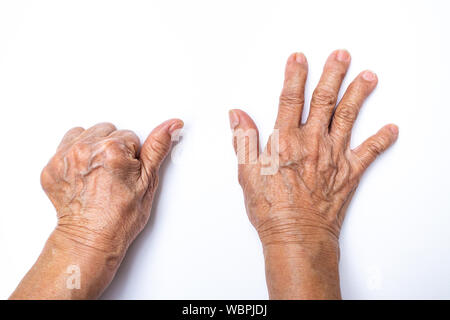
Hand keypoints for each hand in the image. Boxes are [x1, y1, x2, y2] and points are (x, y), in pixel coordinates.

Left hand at [11, 119, 182, 298]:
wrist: (91, 239)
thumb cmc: (120, 217)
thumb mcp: (148, 181)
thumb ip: (157, 148)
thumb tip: (170, 125)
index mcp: (112, 150)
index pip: (129, 136)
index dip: (132, 156)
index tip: (127, 174)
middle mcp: (86, 149)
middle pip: (107, 130)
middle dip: (113, 148)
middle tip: (114, 174)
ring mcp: (65, 157)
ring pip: (85, 134)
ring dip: (93, 148)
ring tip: (98, 173)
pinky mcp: (51, 167)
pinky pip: (65, 147)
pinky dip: (75, 158)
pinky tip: (84, 176)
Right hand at [229, 50, 397, 298]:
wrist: (297, 237)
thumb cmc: (272, 210)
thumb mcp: (247, 174)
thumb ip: (245, 140)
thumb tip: (238, 115)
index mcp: (286, 141)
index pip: (290, 99)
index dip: (294, 76)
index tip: (298, 59)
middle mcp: (312, 143)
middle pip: (324, 100)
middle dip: (333, 74)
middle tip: (341, 56)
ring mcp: (333, 156)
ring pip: (348, 117)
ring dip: (359, 94)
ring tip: (367, 77)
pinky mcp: (349, 173)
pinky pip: (369, 152)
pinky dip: (382, 139)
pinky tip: (390, 129)